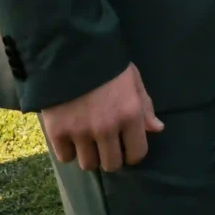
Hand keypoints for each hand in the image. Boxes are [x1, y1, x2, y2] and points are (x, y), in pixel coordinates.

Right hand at [42, 63, 163, 172]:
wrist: (69, 50)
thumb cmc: (107, 64)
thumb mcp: (132, 80)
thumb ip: (145, 107)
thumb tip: (157, 129)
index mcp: (130, 115)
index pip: (136, 154)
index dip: (132, 153)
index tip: (126, 147)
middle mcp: (107, 128)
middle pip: (111, 164)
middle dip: (110, 156)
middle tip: (105, 145)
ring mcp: (81, 132)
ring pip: (88, 164)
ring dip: (89, 155)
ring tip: (87, 140)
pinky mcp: (58, 132)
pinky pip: (65, 157)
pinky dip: (68, 150)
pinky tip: (70, 136)